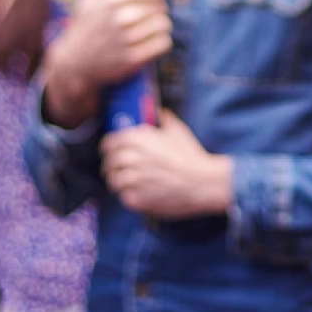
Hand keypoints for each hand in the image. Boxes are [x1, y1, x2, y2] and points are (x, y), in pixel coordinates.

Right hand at [42, 0, 171, 128]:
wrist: (74, 64)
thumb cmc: (84, 25)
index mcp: (109, 0)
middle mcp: (118, 19)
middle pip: (158, 7)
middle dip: (160, 8)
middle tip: (155, 12)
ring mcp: (125, 41)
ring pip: (163, 25)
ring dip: (163, 25)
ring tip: (156, 26)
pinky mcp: (132, 60)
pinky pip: (162, 44)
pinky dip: (163, 41)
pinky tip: (156, 40)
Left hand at [100, 109, 232, 218]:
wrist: (203, 182)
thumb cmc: (191, 156)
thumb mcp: (178, 130)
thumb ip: (164, 118)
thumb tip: (158, 111)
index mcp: (136, 139)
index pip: (109, 143)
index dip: (109, 148)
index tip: (112, 151)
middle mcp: (130, 158)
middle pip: (109, 163)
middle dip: (113, 166)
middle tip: (119, 169)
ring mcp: (132, 180)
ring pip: (114, 181)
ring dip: (119, 182)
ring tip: (128, 183)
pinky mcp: (136, 199)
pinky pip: (124, 197)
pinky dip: (129, 196)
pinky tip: (140, 193)